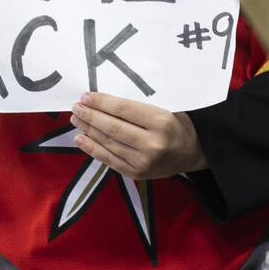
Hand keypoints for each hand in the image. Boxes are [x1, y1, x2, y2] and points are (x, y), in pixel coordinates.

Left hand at [70, 92, 206, 179]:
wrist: (192, 152)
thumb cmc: (175, 123)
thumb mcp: (163, 107)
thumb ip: (137, 106)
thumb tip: (102, 99)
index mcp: (161, 122)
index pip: (123, 109)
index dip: (102, 102)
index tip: (86, 96)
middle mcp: (152, 144)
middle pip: (113, 127)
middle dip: (91, 115)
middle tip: (76, 106)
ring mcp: (143, 162)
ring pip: (109, 143)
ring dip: (88, 130)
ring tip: (76, 119)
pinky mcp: (136, 173)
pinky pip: (109, 159)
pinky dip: (92, 148)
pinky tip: (80, 138)